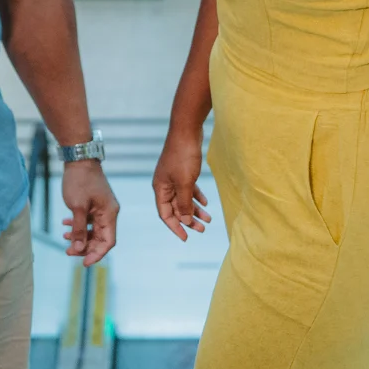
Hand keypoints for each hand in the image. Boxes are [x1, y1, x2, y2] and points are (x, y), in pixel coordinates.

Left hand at [60, 160, 117, 265]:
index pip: (108, 242)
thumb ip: (79, 229)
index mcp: (109, 214)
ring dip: (80, 237)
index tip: (84, 263)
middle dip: (85, 247)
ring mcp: (102, 207)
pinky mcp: (94, 203)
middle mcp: (109, 212)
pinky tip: (65, 225)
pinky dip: (78, 226)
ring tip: (64, 239)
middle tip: (68, 252)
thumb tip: (79, 249)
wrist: (78, 158)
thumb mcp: (77, 207)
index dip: (97, 254)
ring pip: (93, 230)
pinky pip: (88, 220)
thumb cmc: (79, 180)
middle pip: (100, 238)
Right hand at [153, 123, 210, 241]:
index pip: (165, 214)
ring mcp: (173, 178)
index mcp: (160, 189)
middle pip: (175, 208)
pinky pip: (189, 189)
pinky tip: (206, 202)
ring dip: (195, 209)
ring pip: (184, 199)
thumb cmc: (183, 156)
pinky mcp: (183, 171)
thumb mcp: (185, 183)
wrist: (187, 130)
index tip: (187, 237)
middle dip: (188, 220)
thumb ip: (184, 203)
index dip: (175, 227)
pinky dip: (197, 197)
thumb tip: (186, 221)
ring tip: (208, 219)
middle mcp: (164, 185)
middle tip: (202, 229)